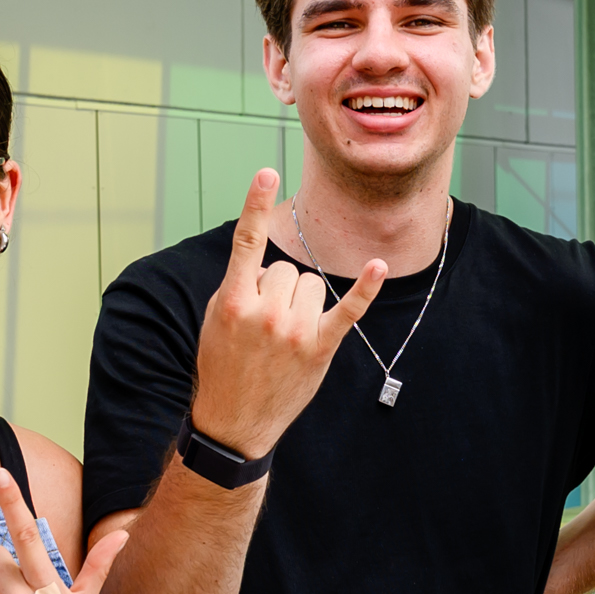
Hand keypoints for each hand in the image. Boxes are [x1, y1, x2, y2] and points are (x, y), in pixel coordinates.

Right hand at [186, 171, 383, 456]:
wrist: (232, 422)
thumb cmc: (222, 366)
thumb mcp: (216, 320)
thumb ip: (240, 285)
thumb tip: (269, 260)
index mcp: (234, 300)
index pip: (247, 242)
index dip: (256, 204)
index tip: (267, 172)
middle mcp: (265, 311)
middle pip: (287, 268)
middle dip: (277, 288)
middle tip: (263, 324)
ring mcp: (294, 330)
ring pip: (312, 284)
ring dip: (301, 302)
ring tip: (283, 334)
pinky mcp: (320, 348)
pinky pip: (348, 309)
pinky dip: (365, 287)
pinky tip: (378, 265)